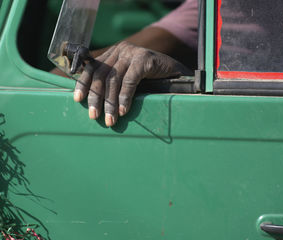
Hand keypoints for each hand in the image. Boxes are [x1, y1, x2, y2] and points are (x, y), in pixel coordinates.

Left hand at [73, 41, 191, 126]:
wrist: (177, 73)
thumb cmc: (152, 79)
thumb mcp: (129, 77)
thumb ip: (114, 82)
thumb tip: (95, 100)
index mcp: (114, 53)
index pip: (92, 67)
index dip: (83, 83)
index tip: (78, 99)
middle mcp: (121, 50)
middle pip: (101, 75)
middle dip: (97, 98)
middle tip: (94, 116)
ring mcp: (133, 53)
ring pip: (114, 80)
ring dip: (111, 103)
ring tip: (110, 119)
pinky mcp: (144, 59)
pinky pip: (130, 81)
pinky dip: (126, 97)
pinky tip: (124, 111)